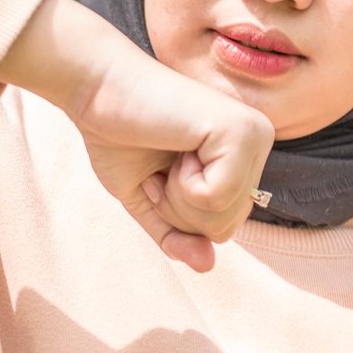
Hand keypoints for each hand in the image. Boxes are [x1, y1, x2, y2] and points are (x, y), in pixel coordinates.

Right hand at [66, 44, 275, 272]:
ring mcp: (255, 134)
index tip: (158, 172)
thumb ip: (177, 235)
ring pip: (223, 218)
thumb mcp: (149, 201)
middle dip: (179, 209)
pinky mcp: (242, 131)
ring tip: (167, 153)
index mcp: (242, 155)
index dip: (178, 214)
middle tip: (160, 164)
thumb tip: (207, 266)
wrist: (94, 87)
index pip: (223, 227)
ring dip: (178, 197)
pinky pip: (217, 198)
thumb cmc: (119, 135)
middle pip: (226, 228)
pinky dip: (183, 185)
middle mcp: (258, 141)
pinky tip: (175, 145)